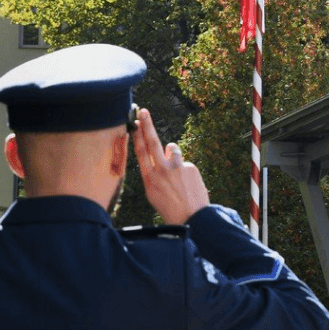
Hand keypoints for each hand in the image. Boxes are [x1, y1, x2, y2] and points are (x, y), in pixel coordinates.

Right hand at [133, 108, 209, 224]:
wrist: (193, 218)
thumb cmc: (171, 208)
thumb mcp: (153, 194)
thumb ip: (155, 173)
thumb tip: (165, 153)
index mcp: (149, 178)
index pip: (141, 152)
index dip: (137, 136)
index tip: (135, 123)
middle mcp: (161, 170)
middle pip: (152, 141)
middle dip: (147, 124)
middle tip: (144, 111)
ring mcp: (176, 167)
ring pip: (172, 149)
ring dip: (172, 155)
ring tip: (177, 175)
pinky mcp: (190, 166)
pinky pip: (185, 162)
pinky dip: (185, 170)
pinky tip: (188, 184)